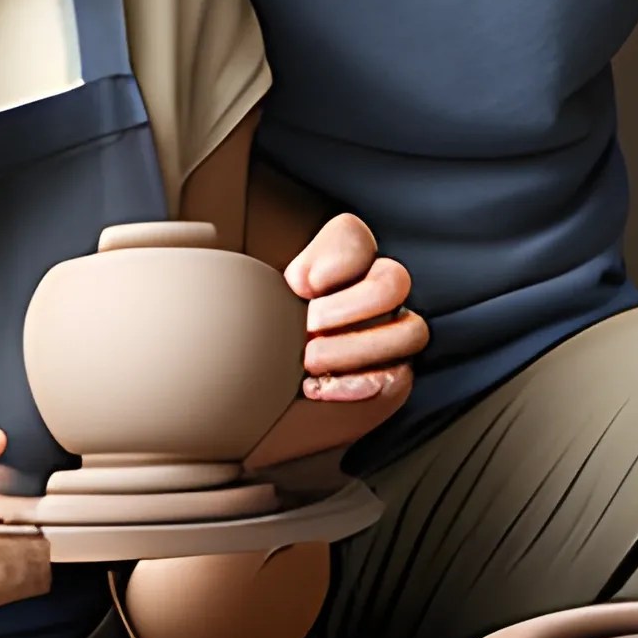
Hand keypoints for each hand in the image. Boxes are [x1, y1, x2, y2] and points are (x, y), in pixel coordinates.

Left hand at [247, 214, 428, 469]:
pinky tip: (319, 388)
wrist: (251, 401)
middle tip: (307, 328)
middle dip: (348, 306)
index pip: (356, 236)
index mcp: (337, 263)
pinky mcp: (389, 382)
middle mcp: (371, 295)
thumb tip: (225, 241)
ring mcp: (386, 338)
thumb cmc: (249, 343)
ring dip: (354, 348)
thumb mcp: (242, 298)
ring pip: (411, 331)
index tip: (298, 286)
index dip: (336, 256)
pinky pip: (399, 379)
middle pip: (394, 280)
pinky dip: (357, 384)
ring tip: (309, 362)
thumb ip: (230, 255)